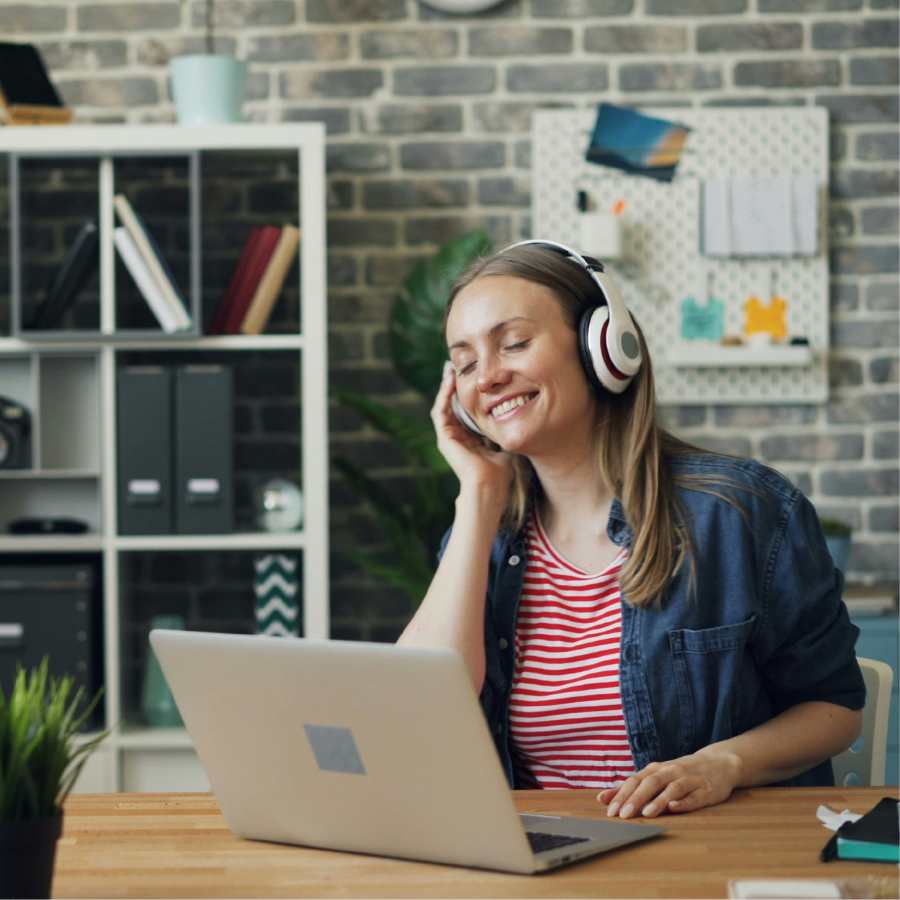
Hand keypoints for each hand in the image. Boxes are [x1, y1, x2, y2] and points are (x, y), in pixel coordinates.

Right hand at [431, 362, 512, 501]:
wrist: (490, 484)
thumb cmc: (500, 470)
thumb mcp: (503, 442)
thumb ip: (504, 429)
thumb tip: (517, 414)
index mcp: (469, 438)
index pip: (465, 409)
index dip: (467, 392)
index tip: (474, 375)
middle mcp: (456, 436)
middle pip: (452, 404)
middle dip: (453, 385)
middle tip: (456, 365)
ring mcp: (448, 437)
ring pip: (443, 405)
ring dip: (446, 386)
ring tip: (450, 368)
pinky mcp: (444, 438)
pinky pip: (440, 411)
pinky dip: (444, 395)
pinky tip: (449, 381)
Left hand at [596, 748, 742, 818]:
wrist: (717, 762)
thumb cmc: (679, 772)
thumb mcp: (655, 776)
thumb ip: (630, 788)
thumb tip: (602, 798)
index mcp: (655, 770)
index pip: (635, 781)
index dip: (622, 795)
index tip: (609, 810)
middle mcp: (670, 772)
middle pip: (650, 783)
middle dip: (636, 799)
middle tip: (623, 815)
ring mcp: (688, 780)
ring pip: (671, 789)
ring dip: (658, 801)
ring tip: (646, 814)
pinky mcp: (705, 790)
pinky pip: (694, 797)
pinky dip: (683, 802)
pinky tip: (674, 808)